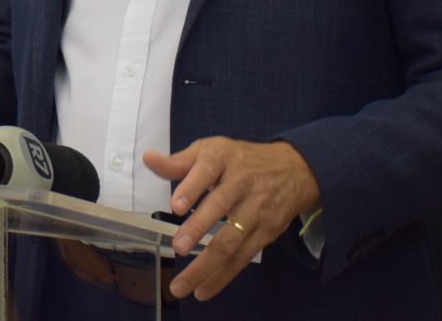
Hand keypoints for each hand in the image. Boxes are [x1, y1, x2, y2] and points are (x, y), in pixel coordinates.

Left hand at [143, 137, 319, 301]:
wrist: (293, 170)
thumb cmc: (240, 160)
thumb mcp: (211, 151)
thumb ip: (179, 162)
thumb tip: (148, 159)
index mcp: (223, 158)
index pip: (207, 171)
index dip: (192, 188)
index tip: (175, 206)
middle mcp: (242, 183)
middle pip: (221, 206)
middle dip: (199, 228)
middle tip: (178, 247)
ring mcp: (256, 210)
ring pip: (231, 239)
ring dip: (207, 264)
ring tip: (183, 284)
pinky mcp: (267, 233)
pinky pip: (243, 257)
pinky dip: (223, 276)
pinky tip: (203, 290)